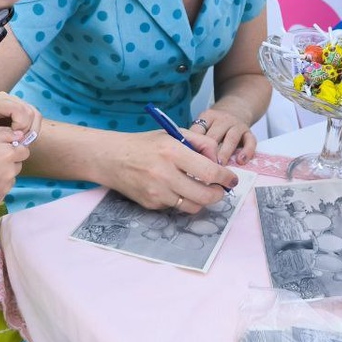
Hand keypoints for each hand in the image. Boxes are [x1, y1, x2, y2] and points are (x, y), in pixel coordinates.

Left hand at [0, 92, 41, 144]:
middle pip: (29, 111)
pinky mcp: (20, 103)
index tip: (14, 139)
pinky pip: (34, 114)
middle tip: (19, 141)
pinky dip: (33, 126)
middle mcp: (5, 97)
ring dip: (32, 129)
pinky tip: (24, 134)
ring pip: (35, 113)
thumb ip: (2, 135)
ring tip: (21, 139)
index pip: (18, 110)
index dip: (21, 126)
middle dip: (28, 130)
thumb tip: (20, 135)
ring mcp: (14, 98)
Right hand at [0, 128, 30, 208]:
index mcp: (9, 155)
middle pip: (18, 165)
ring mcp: (6, 187)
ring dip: (3, 176)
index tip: (3, 151)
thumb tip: (21, 135)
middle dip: (9, 163)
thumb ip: (5, 135)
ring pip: (10, 179)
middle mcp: (11, 172)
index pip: (25, 151)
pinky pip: (2, 191)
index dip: (15, 150)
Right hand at [100, 130, 239, 214]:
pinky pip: (175, 207)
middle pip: (205, 195)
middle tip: (220, 190)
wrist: (110, 158)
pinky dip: (181, 200)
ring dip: (201, 200)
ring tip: (200, 189)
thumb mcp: (173, 134)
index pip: (210, 171)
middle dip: (218, 194)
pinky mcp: (150, 204)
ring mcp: (156, 192)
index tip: (231, 179)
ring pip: (192, 206)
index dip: (226, 178)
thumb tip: (219, 162)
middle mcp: (164, 173)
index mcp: (172, 151)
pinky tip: (175, 188)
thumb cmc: (144, 144)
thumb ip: (201, 144)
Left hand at [190, 108, 257, 165]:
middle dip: (209, 152)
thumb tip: (186, 158)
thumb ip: (196, 137)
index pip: (198, 130)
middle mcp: (222, 119)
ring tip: (220, 167)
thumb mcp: (203, 124)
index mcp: (207, 117)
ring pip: (231, 138)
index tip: (189, 160)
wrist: (236, 107)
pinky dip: (247, 151)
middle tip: (204, 168)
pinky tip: (241, 161)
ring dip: (225, 153)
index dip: (193, 146)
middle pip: (214, 135)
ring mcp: (237, 125)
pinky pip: (250, 141)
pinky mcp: (249, 131)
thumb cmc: (215, 124)